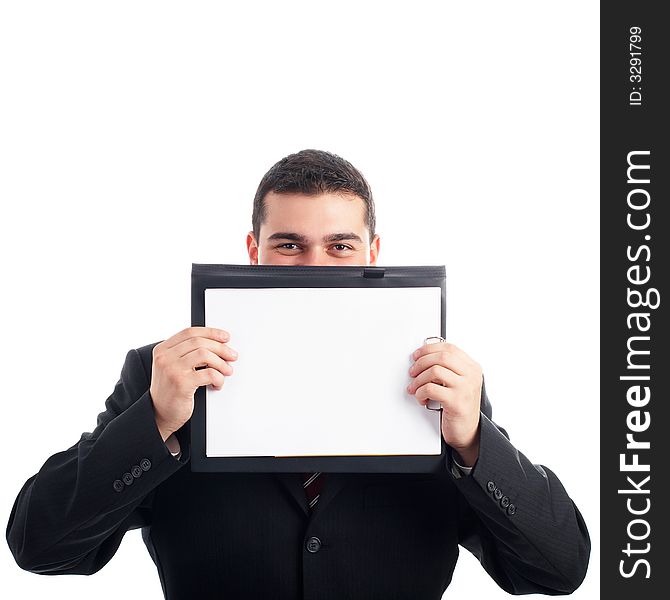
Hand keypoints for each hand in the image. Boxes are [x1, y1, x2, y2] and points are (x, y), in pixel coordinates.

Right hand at [149, 327, 237, 440]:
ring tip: (227, 371)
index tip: (225, 337)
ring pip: (204, 355)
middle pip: (199, 342)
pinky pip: (209, 374)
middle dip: (220, 348)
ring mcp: (172, 370)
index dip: (210, 333)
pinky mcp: (181, 384)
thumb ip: (187, 353)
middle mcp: (165, 358)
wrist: (159, 414)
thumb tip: (217, 344)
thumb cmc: (171, 390)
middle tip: (232, 356)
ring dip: (221, 363)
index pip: (189, 332)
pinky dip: (218, 378)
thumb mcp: (172, 366)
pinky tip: (218, 384)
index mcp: (162, 350)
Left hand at [406, 341, 482, 465]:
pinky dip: (420, 393)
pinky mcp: (456, 402)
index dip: (429, 349)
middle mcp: (471, 376)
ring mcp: (465, 388)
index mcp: (472, 368)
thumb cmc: (459, 406)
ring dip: (419, 379)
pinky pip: (431, 389)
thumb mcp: (459, 383)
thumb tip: (424, 357)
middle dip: (422, 362)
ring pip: (435, 371)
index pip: (449, 348)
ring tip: (415, 388)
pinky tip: (422, 398)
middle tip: (412, 371)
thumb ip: (448, 369)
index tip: (417, 355)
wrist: (468, 432)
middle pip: (442, 356)